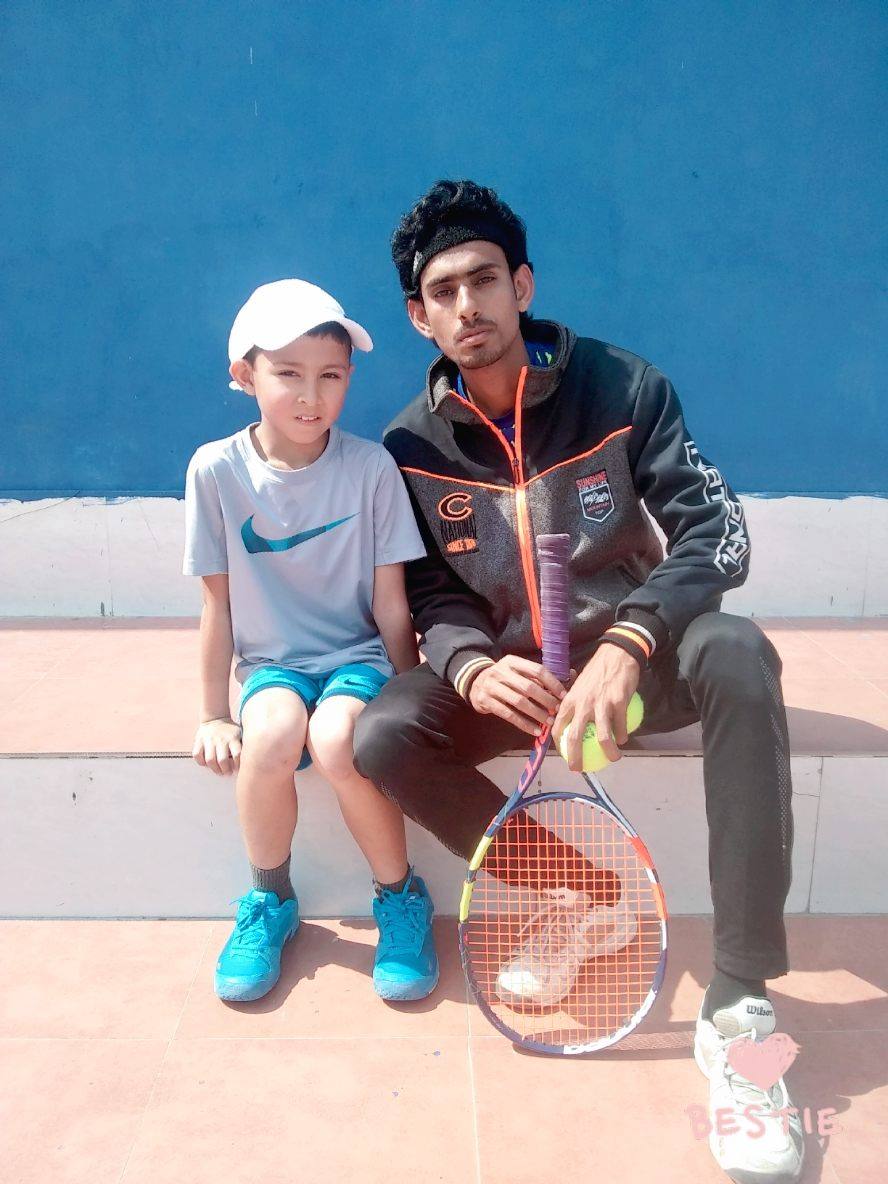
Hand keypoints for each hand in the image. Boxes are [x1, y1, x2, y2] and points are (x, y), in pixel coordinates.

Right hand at [192, 717, 241, 775]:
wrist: (215, 718)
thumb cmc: (230, 731)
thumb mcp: (240, 734)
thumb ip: (243, 746)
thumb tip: (248, 762)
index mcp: (233, 738)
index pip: (237, 754)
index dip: (238, 765)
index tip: (238, 768)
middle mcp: (221, 739)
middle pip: (222, 760)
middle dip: (225, 770)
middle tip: (227, 772)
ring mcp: (208, 740)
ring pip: (210, 760)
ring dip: (214, 769)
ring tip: (219, 771)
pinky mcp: (199, 741)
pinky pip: (197, 755)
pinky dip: (201, 762)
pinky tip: (207, 763)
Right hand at [468, 655, 566, 734]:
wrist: (475, 683)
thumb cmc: (504, 678)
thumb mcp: (517, 671)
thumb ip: (538, 675)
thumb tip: (569, 675)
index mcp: (512, 661)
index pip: (537, 670)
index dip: (552, 683)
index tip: (563, 695)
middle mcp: (501, 671)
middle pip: (528, 687)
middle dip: (546, 700)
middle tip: (557, 711)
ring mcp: (491, 686)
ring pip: (519, 702)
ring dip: (536, 713)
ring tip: (549, 722)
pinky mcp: (486, 701)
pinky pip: (508, 714)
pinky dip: (524, 724)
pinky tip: (535, 731)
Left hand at [552, 645, 640, 770]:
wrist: (617, 655)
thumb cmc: (596, 671)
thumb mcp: (578, 685)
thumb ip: (574, 702)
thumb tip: (570, 721)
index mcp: (569, 700)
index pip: (557, 726)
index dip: (558, 743)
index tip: (562, 753)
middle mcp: (582, 704)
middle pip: (575, 737)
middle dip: (575, 758)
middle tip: (579, 769)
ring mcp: (601, 704)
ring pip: (603, 737)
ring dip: (609, 752)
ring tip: (614, 758)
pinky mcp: (618, 703)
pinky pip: (621, 727)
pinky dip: (623, 736)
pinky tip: (624, 740)